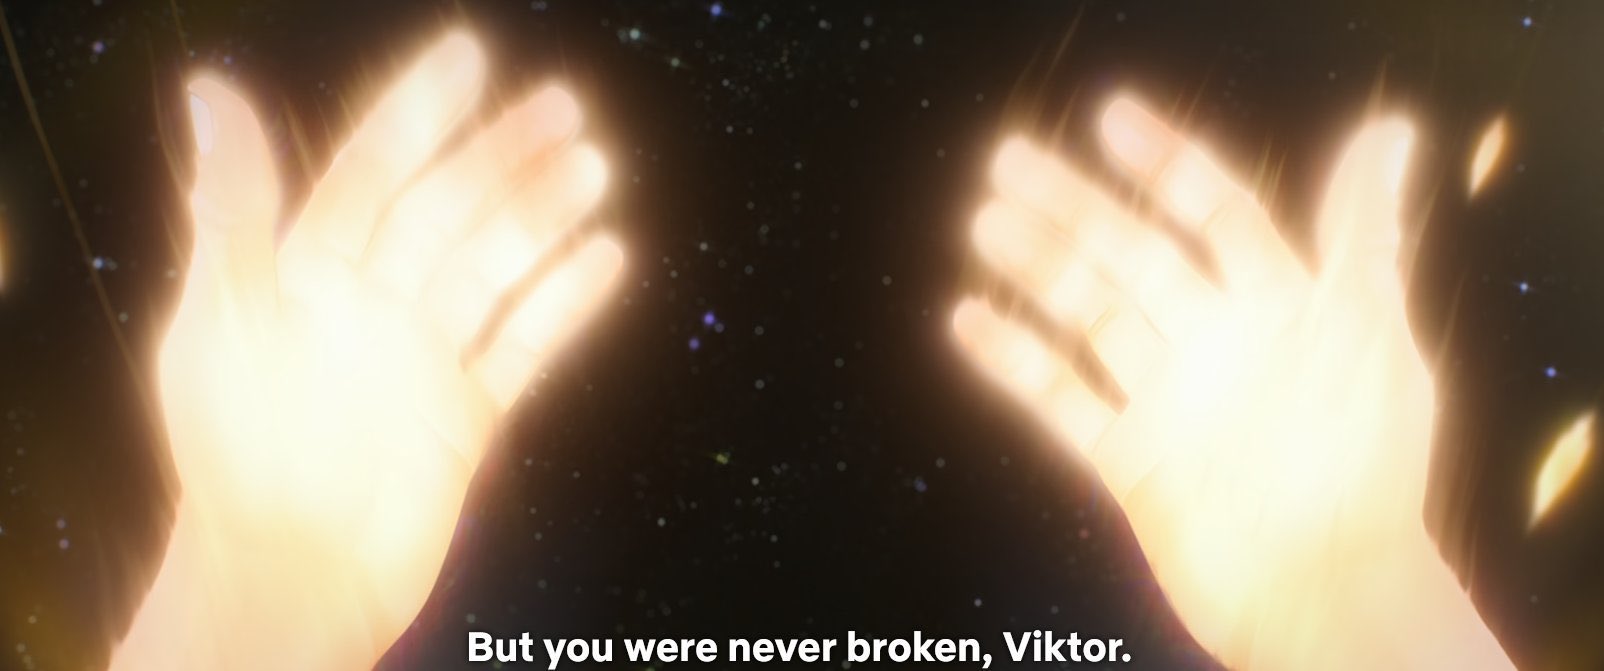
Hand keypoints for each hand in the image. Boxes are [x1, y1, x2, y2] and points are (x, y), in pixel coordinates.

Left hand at [114, 32, 621, 669]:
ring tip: (593, 165)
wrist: (290, 580)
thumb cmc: (232, 459)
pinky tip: (607, 258)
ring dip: (542, 215)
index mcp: (304, 273)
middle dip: (503, 155)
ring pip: (495, 266)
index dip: (417, 110)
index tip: (468, 56)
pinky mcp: (466, 415)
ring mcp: (423, 358)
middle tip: (561, 106)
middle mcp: (370, 305)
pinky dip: (567, 302)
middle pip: (448, 209)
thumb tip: (212, 93)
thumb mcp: (216, 320)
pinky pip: (526, 345)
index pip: (370, 171)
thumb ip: (231, 208)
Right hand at [952, 99, 1509, 668]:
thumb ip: (1364, 235)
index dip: (1165, 163)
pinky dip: (1014, 360)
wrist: (1329, 598)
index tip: (1109, 119)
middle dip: (1073, 206)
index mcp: (1280, 309)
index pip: (1215, 212)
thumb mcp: (1376, 337)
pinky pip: (1061, 399)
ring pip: (1090, 316)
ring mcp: (1170, 402)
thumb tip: (1387, 132)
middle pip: (1132, 255)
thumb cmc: (1371, 474)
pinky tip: (970, 319)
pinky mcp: (1132, 460)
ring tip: (985, 223)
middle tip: (1009, 160)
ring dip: (1037, 267)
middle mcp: (1218, 345)